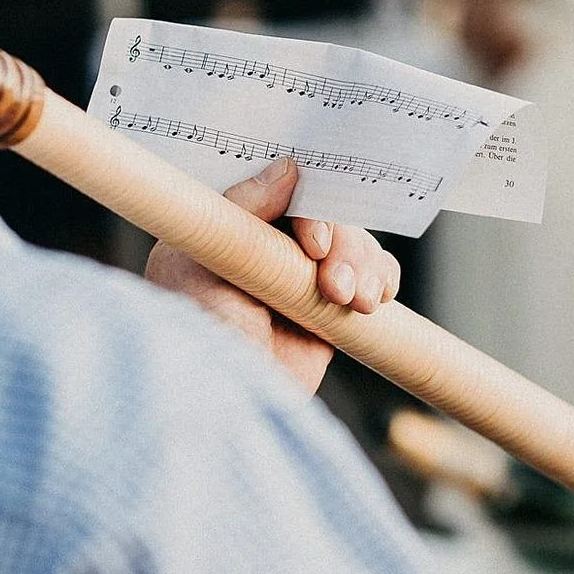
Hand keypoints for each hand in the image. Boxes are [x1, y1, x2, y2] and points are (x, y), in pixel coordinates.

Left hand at [144, 156, 400, 392]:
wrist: (219, 408)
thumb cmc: (193, 336)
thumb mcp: (200, 260)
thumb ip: (243, 207)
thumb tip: (289, 166)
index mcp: (228, 226)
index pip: (281, 192)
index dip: (308, 208)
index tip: (312, 242)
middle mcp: (266, 247)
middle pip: (327, 217)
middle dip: (341, 246)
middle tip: (333, 285)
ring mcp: (300, 279)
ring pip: (353, 246)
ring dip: (363, 266)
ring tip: (353, 302)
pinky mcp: (328, 311)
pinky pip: (371, 278)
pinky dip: (381, 280)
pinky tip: (373, 300)